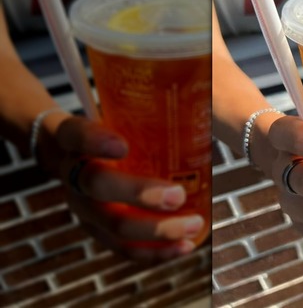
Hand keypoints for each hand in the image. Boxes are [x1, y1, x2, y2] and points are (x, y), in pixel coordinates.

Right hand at [38, 115, 204, 262]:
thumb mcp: (114, 110)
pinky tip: (185, 247)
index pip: (76, 134)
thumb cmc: (107, 127)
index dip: (96, 141)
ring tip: (193, 224)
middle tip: (178, 194)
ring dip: (156, 230)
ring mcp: (83, 208)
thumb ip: (145, 104)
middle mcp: (72, 174)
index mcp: (72, 138)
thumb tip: (201, 84)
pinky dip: (156, 251)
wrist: (68, 154)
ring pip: (114, 225)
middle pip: (98, 187)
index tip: (122, 145)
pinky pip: (124, 248)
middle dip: (140, 194)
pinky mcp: (98, 231)